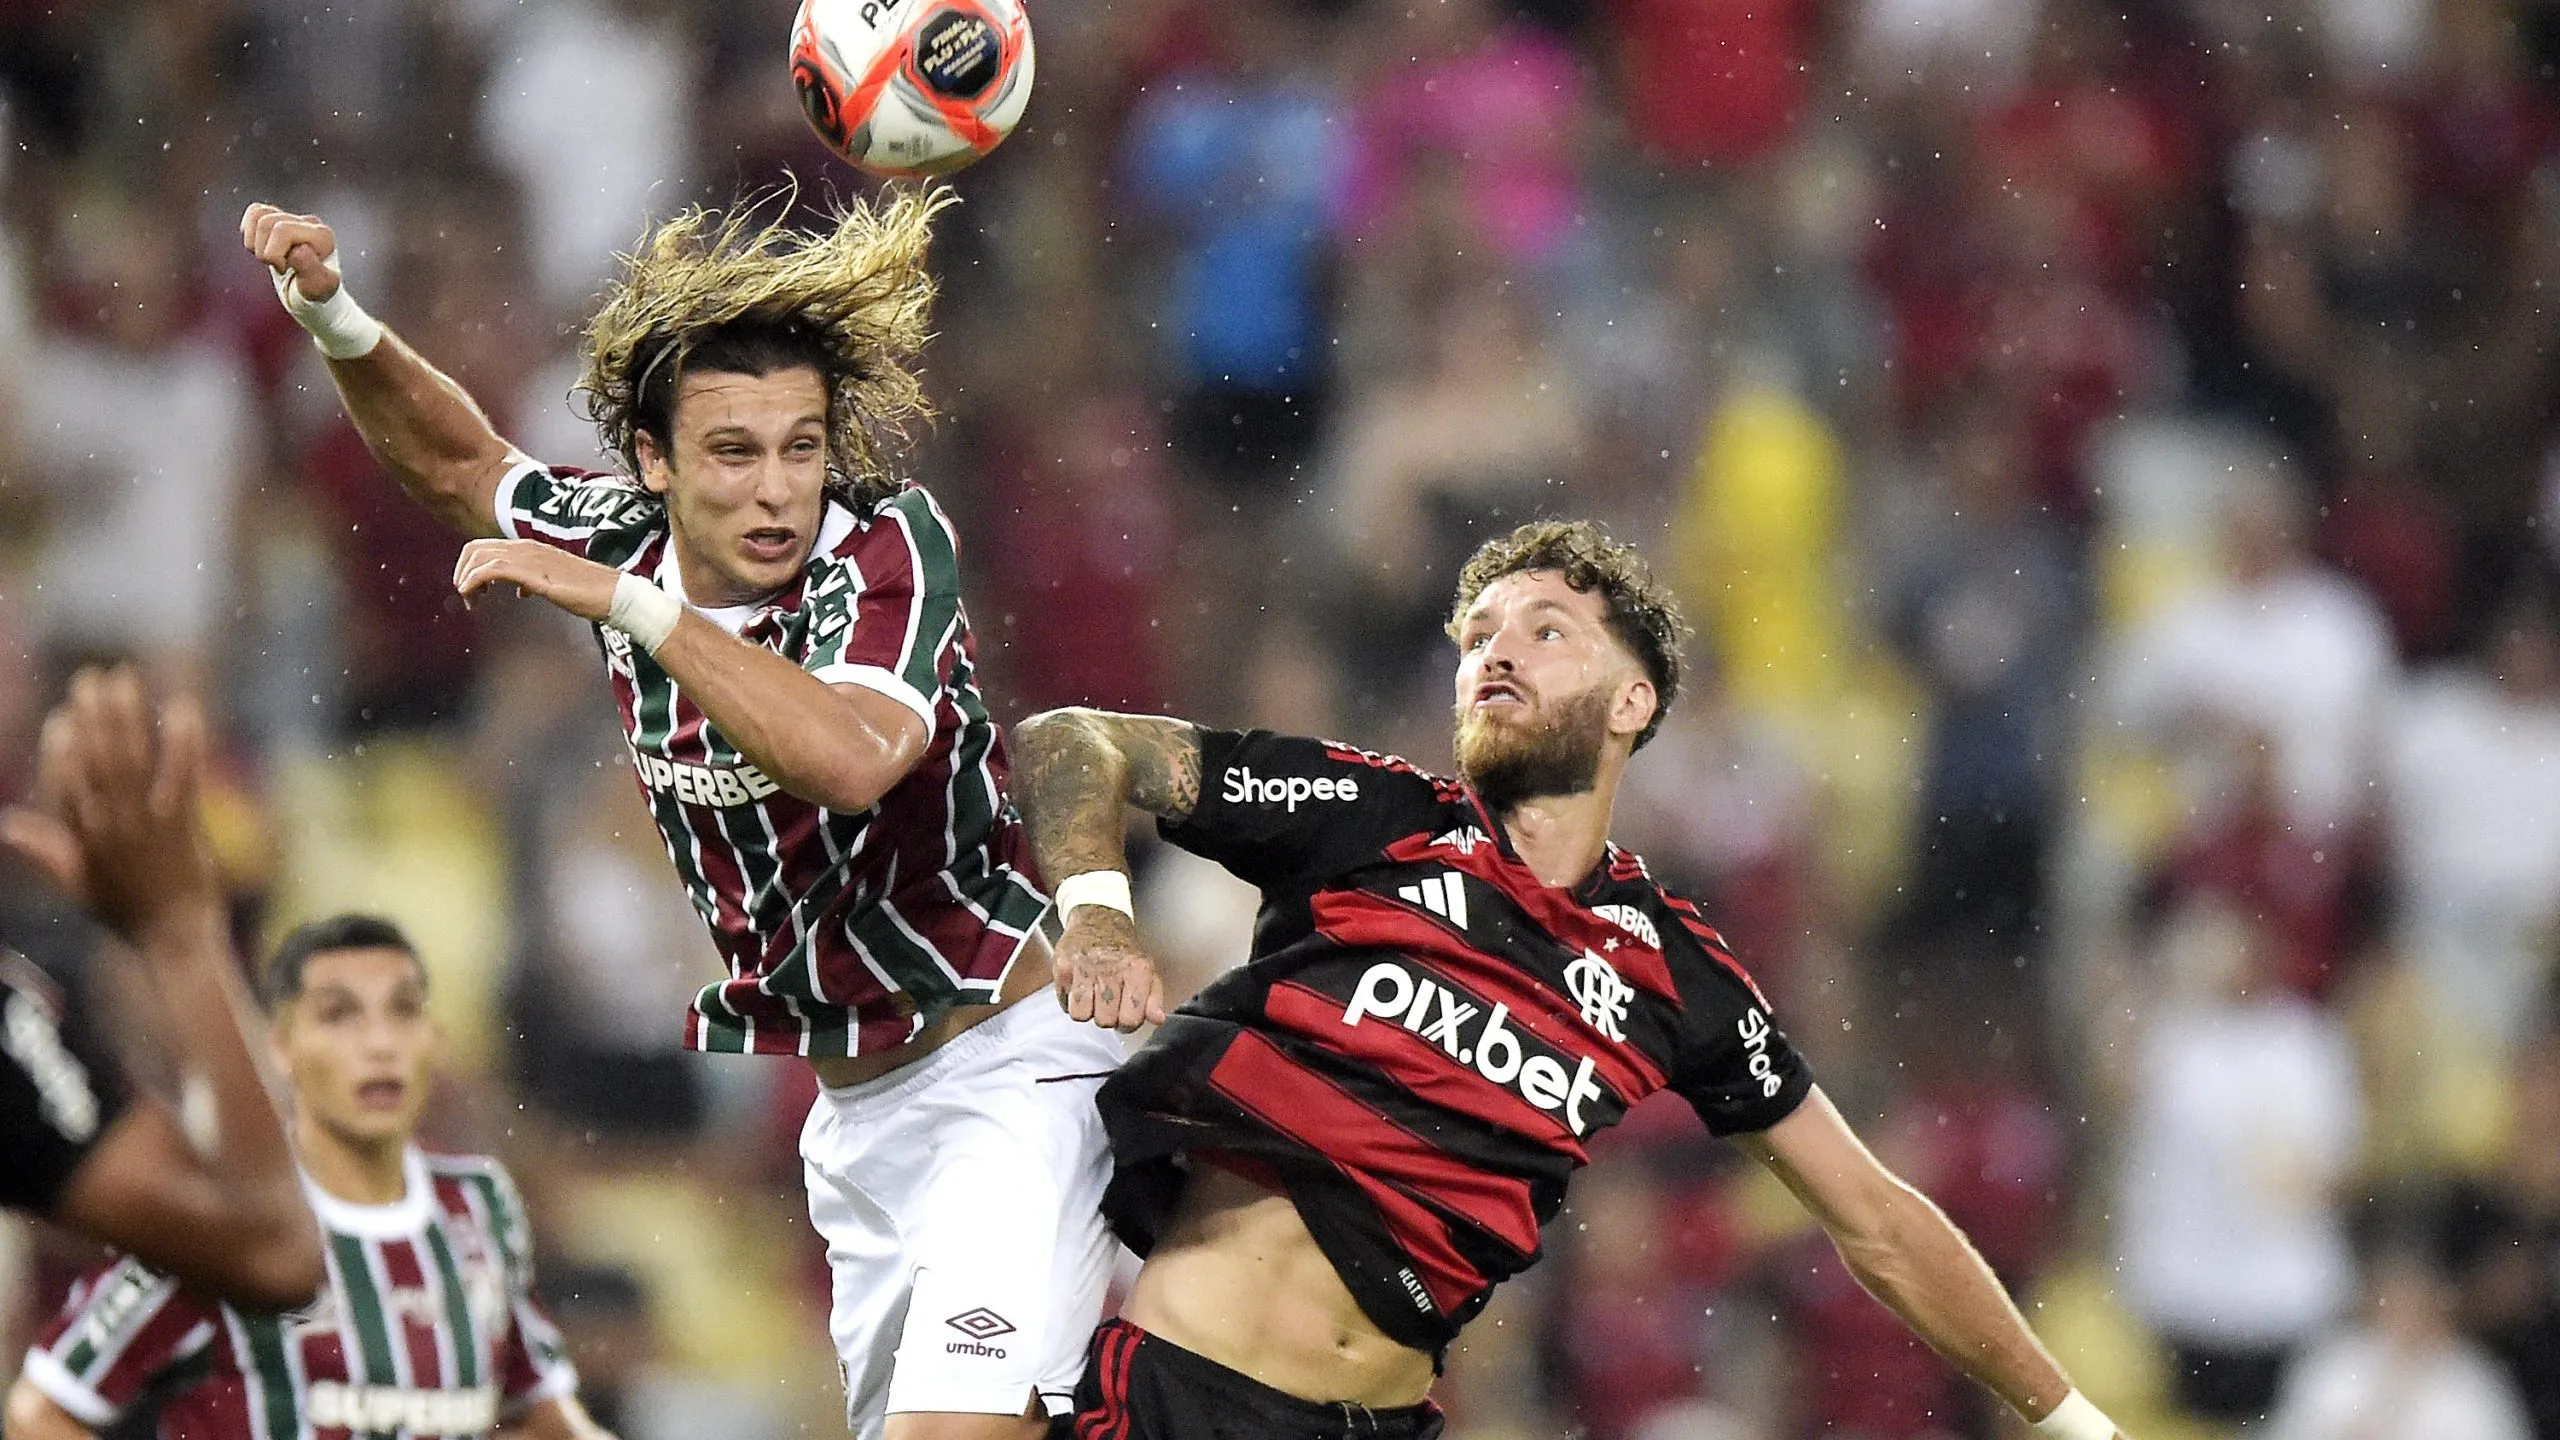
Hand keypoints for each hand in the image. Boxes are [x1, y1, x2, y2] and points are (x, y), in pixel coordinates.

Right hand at [24, 669, 221, 942]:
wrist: (172, 938)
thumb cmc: (126, 910)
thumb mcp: (76, 882)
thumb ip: (44, 850)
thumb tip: (6, 828)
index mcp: (82, 839)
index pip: (62, 783)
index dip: (61, 747)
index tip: (63, 716)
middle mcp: (108, 826)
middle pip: (93, 760)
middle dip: (90, 715)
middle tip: (91, 678)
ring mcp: (144, 825)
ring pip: (129, 760)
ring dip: (125, 715)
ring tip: (124, 679)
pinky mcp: (181, 826)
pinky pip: (181, 774)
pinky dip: (182, 740)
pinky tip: (183, 707)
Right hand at [239, 203, 341, 301]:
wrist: (312, 298)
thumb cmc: (316, 295)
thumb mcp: (317, 288)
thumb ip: (311, 269)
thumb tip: (299, 249)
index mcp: (323, 236)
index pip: (281, 230)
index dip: (274, 254)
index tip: (287, 271)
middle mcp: (311, 223)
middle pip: (266, 222)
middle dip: (265, 251)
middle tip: (280, 268)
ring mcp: (295, 219)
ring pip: (258, 215)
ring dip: (257, 244)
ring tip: (275, 259)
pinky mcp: (281, 219)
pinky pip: (254, 212)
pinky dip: (251, 233)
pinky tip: (264, 249)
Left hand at [454, 539, 620, 622]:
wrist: (613, 594)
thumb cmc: (591, 592)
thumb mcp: (555, 582)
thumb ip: (534, 581)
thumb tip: (521, 589)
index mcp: (532, 548)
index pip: (488, 547)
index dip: (472, 566)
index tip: (475, 590)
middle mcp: (527, 547)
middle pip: (477, 548)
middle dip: (463, 571)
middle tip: (467, 596)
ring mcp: (530, 558)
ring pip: (480, 556)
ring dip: (466, 578)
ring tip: (470, 600)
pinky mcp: (532, 573)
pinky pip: (491, 570)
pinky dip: (474, 581)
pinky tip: (476, 596)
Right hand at [1054, 908, 1166, 1031]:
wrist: (1097, 919)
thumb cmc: (1122, 950)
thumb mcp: (1147, 970)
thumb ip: (1154, 998)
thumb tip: (1156, 1018)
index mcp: (1136, 971)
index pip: (1131, 1018)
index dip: (1127, 1023)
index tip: (1124, 1015)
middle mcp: (1110, 968)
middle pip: (1105, 1021)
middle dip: (1106, 1017)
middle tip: (1107, 1003)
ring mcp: (1084, 968)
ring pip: (1081, 1015)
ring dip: (1086, 1011)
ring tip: (1092, 996)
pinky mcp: (1063, 967)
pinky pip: (1064, 1003)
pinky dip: (1070, 1001)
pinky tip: (1079, 988)